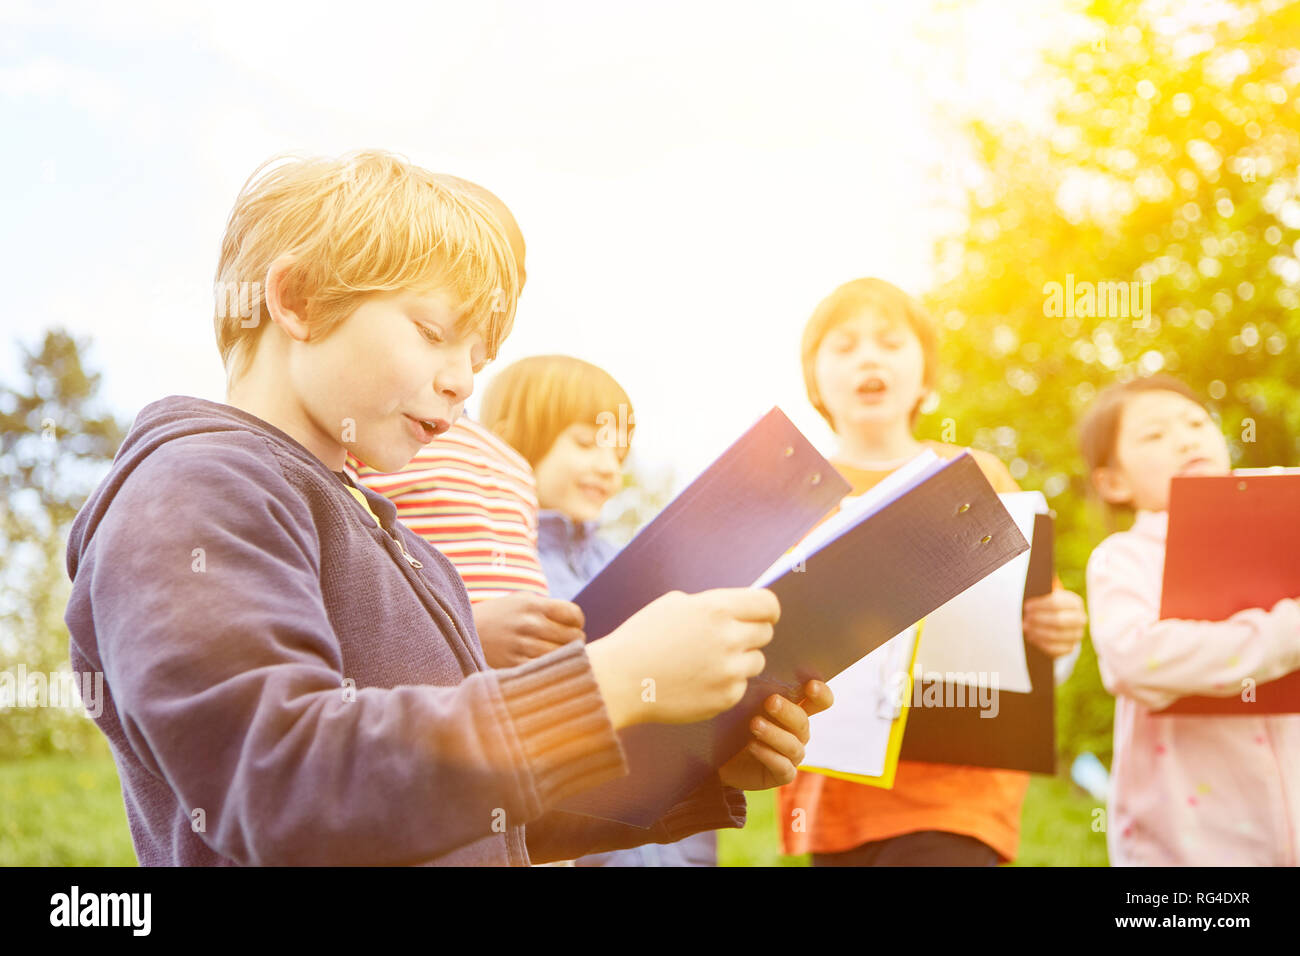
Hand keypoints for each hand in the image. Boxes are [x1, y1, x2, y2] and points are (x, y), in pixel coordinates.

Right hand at [472, 593, 584, 668]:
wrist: (461, 632)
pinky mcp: (514, 665)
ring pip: (563, 656)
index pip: (575, 614)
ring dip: (564, 657)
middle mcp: (529, 624)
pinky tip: (543, 664)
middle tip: (564, 643)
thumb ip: (549, 608)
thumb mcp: (521, 600)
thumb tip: (579, 625)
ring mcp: (522, 646)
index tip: (571, 626)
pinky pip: (546, 669)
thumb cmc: (500, 616)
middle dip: (574, 640)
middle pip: (574, 637)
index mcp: (533, 604)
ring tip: (555, 654)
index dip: (577, 622)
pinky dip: (550, 668)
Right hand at [586, 588, 778, 728]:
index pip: (767, 604)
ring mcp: (729, 671)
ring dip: (739, 660)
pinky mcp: (725, 697)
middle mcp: (728, 638)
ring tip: (707, 662)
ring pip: (756, 661)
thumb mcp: (674, 604)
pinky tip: (698, 680)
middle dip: (750, 634)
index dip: (767, 609)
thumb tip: (739, 609)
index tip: (763, 615)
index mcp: (716, 609)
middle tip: (727, 640)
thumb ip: (712, 604)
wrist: (620, 680)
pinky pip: (740, 685)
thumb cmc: (642, 638)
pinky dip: (726, 683)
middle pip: (765, 632)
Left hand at [718, 681, 833, 789]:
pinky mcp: (780, 774)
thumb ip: (756, 691)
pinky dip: (769, 756)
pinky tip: (753, 746)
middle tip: (771, 701)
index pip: (820, 702)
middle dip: (788, 711)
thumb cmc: (734, 723)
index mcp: (795, 711)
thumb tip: (755, 666)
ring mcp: (791, 755)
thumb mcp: (744, 704)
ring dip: (775, 734)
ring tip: (754, 725)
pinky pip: (782, 767)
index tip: (811, 685)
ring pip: (793, 745)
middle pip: (803, 722)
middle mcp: (798, 733)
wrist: (718, 757)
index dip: (821, 694)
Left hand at [1023, 588, 1086, 657]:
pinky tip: (1031, 638)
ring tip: (1025, 628)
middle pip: (1058, 620)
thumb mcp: (1046, 598)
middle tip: (1025, 619)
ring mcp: (1077, 635)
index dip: (1040, 605)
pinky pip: (1056, 648)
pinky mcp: (1070, 648)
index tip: (1027, 607)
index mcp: (1075, 603)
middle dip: (1039, 619)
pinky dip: (1041, 643)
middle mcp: (1080, 619)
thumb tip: (1028, 601)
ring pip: (1057, 635)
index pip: (1057, 602)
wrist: (1057, 621)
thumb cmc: (1048, 606)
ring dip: (1038, 632)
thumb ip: (1040, 597)